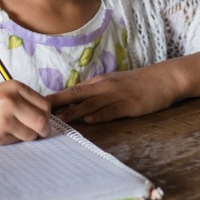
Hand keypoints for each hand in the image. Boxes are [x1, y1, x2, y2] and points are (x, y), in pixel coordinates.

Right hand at [0, 81, 51, 145]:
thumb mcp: (3, 92)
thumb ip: (24, 101)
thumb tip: (47, 118)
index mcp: (15, 87)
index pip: (45, 105)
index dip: (45, 115)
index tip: (40, 120)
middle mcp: (11, 101)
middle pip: (42, 121)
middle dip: (42, 130)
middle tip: (36, 132)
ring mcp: (3, 119)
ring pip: (31, 135)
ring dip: (25, 136)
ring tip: (10, 129)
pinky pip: (15, 142)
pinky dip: (10, 140)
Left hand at [46, 67, 175, 123]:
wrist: (164, 79)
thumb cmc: (136, 84)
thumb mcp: (112, 86)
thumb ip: (94, 95)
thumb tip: (72, 106)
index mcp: (98, 83)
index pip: (71, 91)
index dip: (54, 98)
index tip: (35, 105)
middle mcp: (104, 86)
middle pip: (76, 95)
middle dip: (57, 104)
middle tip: (38, 112)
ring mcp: (117, 95)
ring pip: (91, 104)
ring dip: (74, 112)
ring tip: (59, 121)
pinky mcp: (130, 104)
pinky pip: (113, 110)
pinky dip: (100, 115)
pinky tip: (90, 120)